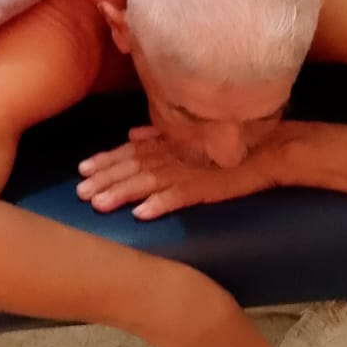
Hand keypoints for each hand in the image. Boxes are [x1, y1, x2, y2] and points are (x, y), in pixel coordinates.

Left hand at [77, 127, 278, 218]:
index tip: (81, 170)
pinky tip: (141, 214)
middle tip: (80, 193)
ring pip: (146, 182)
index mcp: (167, 144)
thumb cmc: (228, 142)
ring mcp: (187, 171)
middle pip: (131, 168)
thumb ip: (160, 134)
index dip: (104, 160)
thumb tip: (133, 132)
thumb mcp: (191, 135)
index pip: (129, 151)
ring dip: (121, 193)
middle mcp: (171, 155)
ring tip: (100, 205)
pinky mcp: (205, 187)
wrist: (266, 150)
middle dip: (104, 180)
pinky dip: (159, 203)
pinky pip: (178, 196)